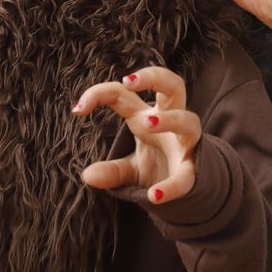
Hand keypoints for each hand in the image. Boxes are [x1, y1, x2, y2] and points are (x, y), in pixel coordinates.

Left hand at [73, 66, 200, 204]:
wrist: (189, 192)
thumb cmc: (158, 168)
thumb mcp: (129, 169)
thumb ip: (111, 171)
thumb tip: (87, 175)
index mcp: (146, 117)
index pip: (122, 94)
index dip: (99, 94)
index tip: (77, 110)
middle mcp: (169, 122)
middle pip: (172, 85)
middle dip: (154, 76)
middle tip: (129, 81)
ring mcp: (185, 144)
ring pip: (187, 120)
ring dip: (169, 119)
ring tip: (148, 123)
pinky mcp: (193, 171)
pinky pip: (186, 175)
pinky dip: (172, 186)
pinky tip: (155, 195)